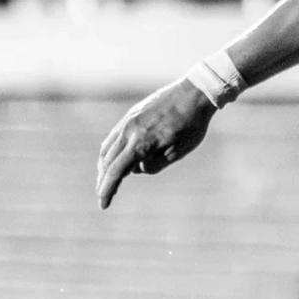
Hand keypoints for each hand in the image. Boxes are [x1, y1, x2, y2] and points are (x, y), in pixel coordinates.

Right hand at [94, 80, 215, 209]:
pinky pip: (113, 136)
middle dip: (104, 181)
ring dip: (104, 166)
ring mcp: (128, 121)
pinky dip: (110, 151)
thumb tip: (135, 169)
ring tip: (105, 179)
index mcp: (141, 143)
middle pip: (107, 162)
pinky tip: (114, 157)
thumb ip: (154, 165)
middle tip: (103, 195)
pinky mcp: (131, 115)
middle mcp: (129, 131)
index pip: (117, 172)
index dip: (108, 190)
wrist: (194, 93)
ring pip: (107, 148)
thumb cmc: (191, 125)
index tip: (103, 205)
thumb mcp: (177, 152)